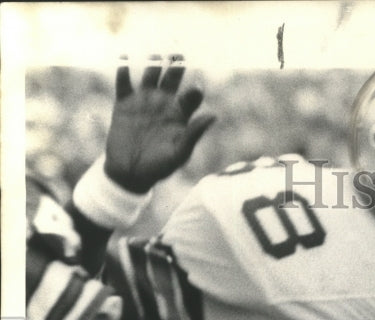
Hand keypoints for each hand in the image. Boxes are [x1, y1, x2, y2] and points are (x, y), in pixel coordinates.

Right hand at [104, 55, 215, 192]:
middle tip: (179, 54)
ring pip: (150, 75)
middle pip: (172, 79)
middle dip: (176, 66)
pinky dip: (124, 70)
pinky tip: (125, 59)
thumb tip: (214, 115)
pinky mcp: (124, 103)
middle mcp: (164, 104)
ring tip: (156, 56)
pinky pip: (124, 82)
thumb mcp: (180, 152)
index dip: (195, 90)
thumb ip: (194, 133)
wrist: (130, 173)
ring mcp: (144, 101)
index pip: (191, 96)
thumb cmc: (160, 167)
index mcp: (180, 115)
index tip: (196, 86)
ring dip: (153, 64)